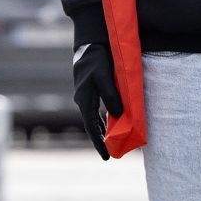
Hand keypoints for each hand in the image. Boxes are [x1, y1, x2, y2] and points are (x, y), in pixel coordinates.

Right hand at [72, 43, 123, 160]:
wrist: (89, 43)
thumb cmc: (97, 58)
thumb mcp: (104, 75)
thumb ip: (110, 94)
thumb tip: (118, 114)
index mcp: (84, 98)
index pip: (91, 126)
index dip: (98, 142)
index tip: (106, 156)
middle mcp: (82, 99)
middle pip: (91, 125)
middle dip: (100, 140)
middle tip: (110, 155)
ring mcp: (85, 96)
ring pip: (93, 118)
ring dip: (101, 131)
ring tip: (111, 144)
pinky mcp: (90, 91)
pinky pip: (96, 110)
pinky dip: (102, 119)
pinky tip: (109, 124)